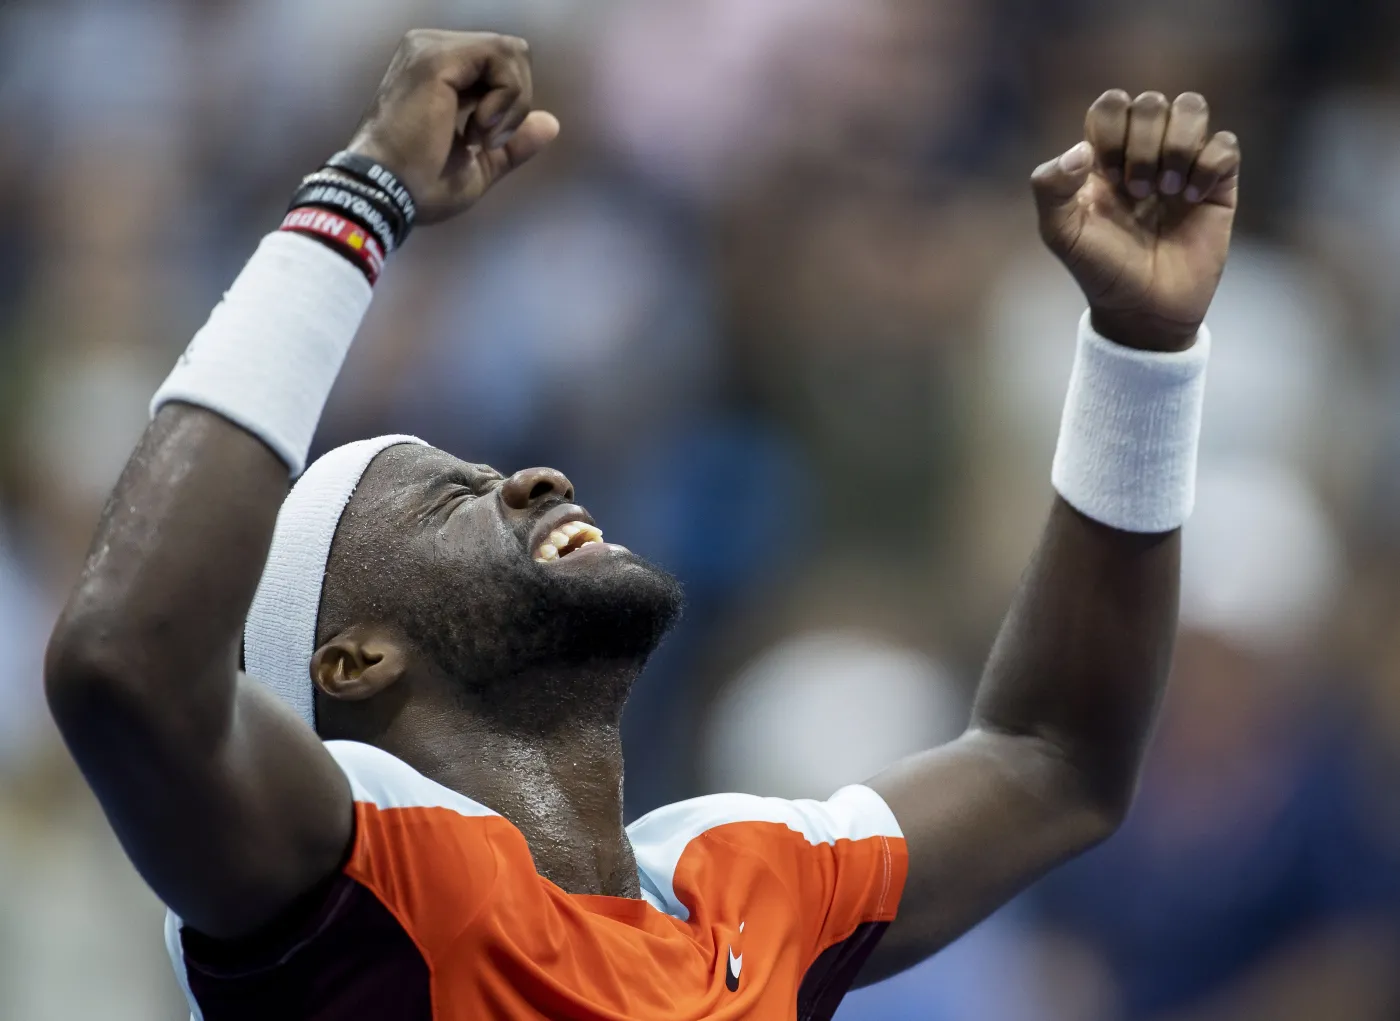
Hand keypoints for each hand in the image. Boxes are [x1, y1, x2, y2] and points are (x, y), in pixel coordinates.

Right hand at [347, 30, 560, 224]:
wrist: (388, 195)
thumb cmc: (421, 188)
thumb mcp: (479, 166)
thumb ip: (512, 143)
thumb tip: (552, 124)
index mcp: (439, 71)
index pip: (501, 68)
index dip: (511, 106)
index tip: (485, 143)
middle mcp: (432, 50)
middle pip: (512, 55)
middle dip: (517, 102)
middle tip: (486, 141)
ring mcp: (432, 48)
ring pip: (511, 53)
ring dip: (513, 102)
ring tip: (480, 136)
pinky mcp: (438, 57)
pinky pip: (502, 56)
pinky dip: (507, 97)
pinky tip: (479, 127)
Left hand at [1031, 91, 1240, 350]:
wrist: (1143, 308)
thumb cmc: (1099, 269)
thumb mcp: (1061, 234)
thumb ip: (1049, 188)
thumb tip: (1081, 150)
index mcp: (1103, 154)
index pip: (1111, 104)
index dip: (1110, 129)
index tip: (1104, 175)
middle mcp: (1144, 150)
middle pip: (1151, 102)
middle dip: (1142, 144)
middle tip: (1137, 191)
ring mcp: (1182, 163)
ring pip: (1192, 107)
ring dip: (1178, 146)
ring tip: (1166, 192)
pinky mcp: (1217, 183)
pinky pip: (1225, 144)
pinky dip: (1208, 168)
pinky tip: (1192, 200)